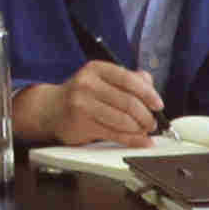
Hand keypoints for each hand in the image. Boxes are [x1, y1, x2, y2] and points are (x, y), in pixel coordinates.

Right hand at [18, 63, 165, 147]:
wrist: (50, 109)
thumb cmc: (82, 95)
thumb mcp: (101, 79)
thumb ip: (127, 79)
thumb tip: (150, 86)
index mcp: (96, 69)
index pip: (129, 79)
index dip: (148, 94)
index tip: (158, 105)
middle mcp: (87, 84)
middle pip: (128, 102)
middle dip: (146, 115)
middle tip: (153, 123)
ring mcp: (82, 104)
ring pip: (122, 120)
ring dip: (139, 128)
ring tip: (145, 131)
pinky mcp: (81, 125)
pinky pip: (113, 134)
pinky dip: (132, 140)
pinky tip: (140, 141)